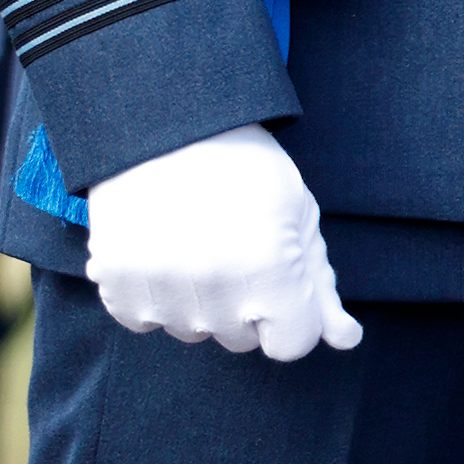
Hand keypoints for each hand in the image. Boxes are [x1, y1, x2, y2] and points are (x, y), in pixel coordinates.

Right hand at [86, 123, 362, 357]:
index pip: (292, 344)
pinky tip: (158, 244)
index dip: (290, 307)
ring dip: (198, 298)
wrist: (163, 119)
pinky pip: (144, 319)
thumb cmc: (242, 161)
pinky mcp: (117, 286)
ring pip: (194, 331)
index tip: (275, 268)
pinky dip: (152, 292)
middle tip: (230, 238)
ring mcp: (163, 295)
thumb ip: (320, 283)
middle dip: (244, 301)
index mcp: (272, 274)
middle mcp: (217, 296)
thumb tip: (346, 340)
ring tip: (192, 234)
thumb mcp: (296, 209)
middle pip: (242, 339)